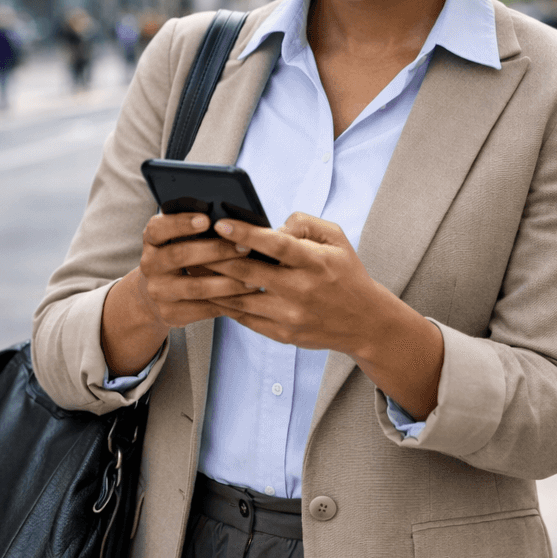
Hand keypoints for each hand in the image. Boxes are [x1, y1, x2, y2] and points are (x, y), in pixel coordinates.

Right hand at [100, 213, 254, 375]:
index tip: (207, 219)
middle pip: (179, 255)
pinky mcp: (169, 313)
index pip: (159, 228)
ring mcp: (158, 291)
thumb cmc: (176, 259)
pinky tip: (244, 298)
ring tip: (252, 279)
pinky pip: (202, 308)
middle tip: (244, 247)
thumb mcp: (175, 240)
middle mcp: (149, 265)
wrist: (154, 295)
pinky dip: (226, 303)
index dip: (181, 223)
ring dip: (227, 283)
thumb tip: (230, 221)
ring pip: (195, 287)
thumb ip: (193, 229)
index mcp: (151, 240)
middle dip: (215, 250)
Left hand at [206, 211, 444, 418]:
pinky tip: (208, 290)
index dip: (246, 234)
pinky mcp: (282, 334)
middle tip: (192, 243)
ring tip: (191, 267)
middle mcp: (301, 290)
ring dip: (211, 282)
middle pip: (248, 272)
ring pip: (239, 298)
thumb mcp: (336, 238)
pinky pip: (243, 317)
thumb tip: (271, 225)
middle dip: (216, 257)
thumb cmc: (346, 273)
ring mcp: (290, 316)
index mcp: (315, 262)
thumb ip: (304, 223)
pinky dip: (223, 303)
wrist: (365, 322)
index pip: (276, 245)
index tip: (220, 224)